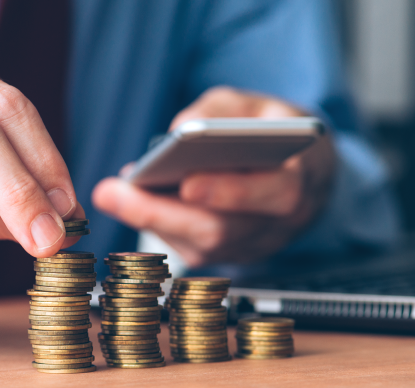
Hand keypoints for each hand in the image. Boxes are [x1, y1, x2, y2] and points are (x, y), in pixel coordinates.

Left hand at [93, 87, 334, 266]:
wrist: (303, 178)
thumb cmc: (276, 135)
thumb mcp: (260, 105)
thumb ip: (221, 110)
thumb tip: (176, 132)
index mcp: (300, 180)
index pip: (274, 194)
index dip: (231, 192)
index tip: (187, 184)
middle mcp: (278, 223)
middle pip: (219, 230)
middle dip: (160, 212)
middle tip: (112, 192)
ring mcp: (251, 245)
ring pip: (197, 245)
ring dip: (149, 219)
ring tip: (112, 193)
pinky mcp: (226, 255)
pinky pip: (186, 247)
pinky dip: (156, 222)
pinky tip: (131, 199)